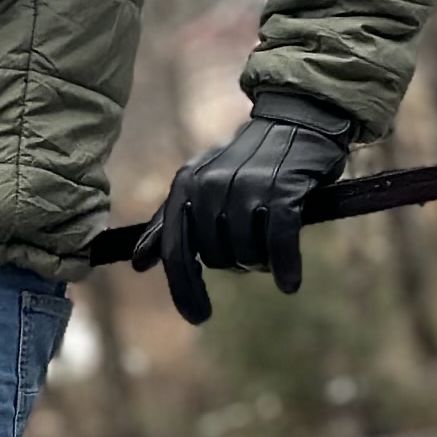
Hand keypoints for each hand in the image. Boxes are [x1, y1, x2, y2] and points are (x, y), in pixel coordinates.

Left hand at [135, 91, 351, 325]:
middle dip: (236, 263)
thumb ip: (169, 222)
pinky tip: (290, 283)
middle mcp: (210, 186)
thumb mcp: (201, 183)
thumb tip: (139, 264)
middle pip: (216, 258)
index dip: (184, 289)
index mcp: (186, 185)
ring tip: (271, 243)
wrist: (297, 119)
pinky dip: (285, 267)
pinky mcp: (282, 191)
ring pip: (246, 254)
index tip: (198, 317)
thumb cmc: (249, 161)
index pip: (176, 250)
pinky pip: (278, 245)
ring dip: (261, 261)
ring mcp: (247, 188)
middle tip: (253, 247)